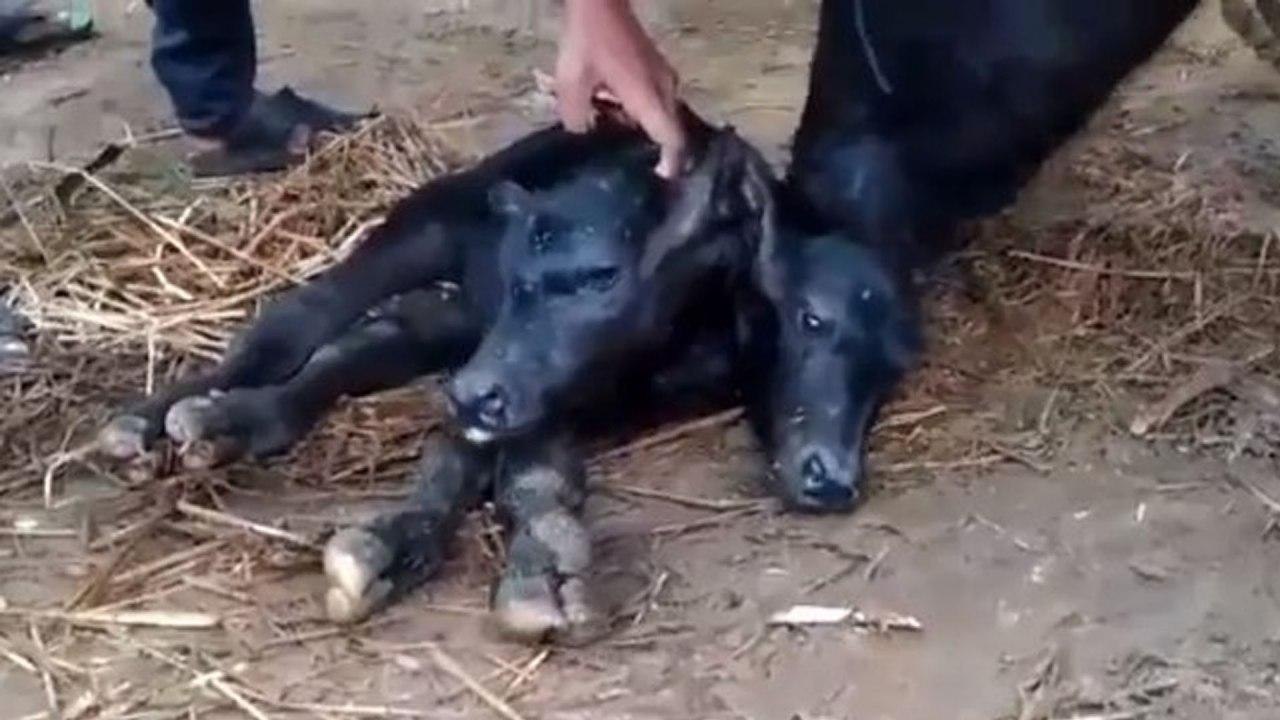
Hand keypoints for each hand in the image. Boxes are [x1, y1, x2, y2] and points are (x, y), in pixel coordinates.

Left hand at [556, 0, 686, 177]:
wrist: (599, 1)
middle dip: (653, 151)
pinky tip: (613, 113)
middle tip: (633, 169)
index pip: (672, 140)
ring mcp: (663, 75)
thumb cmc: (588, 41)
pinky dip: (638, 112)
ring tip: (617, 142)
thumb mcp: (571, 84)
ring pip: (660, 114)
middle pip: (668, 130)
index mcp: (649, 98)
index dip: (670, 165)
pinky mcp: (655, 67)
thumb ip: (577, 118)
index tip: (661, 184)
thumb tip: (582, 135)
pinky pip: (653, 99)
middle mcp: (664, 89)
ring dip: (642, 129)